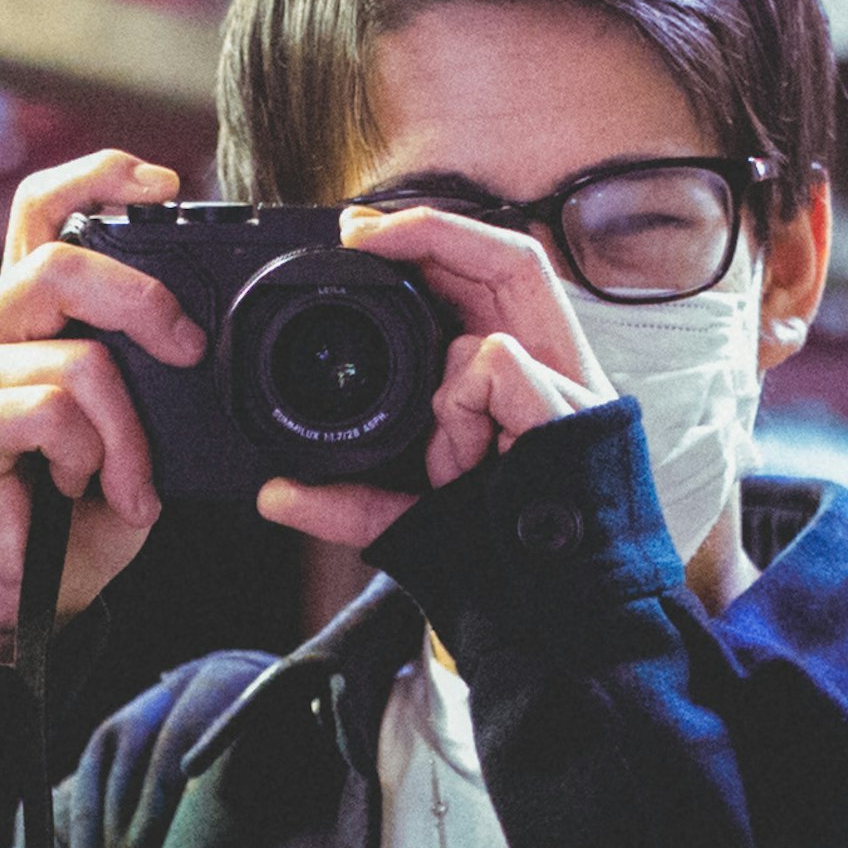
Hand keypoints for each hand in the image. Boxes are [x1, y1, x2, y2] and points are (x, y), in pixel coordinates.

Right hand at [0, 152, 210, 658]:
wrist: (21, 604)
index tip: (165, 184)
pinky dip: (87, 455)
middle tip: (188, 352)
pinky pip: (47, 409)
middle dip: (143, 301)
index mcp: (23, 317)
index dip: (98, 178)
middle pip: (59, 261)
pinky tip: (79, 490)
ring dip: (126, 431)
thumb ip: (146, 368)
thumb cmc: (76, 515)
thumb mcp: (134, 426)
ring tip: (126, 482)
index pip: (43, 208)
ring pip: (75, 358)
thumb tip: (196, 330)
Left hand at [256, 204, 613, 549]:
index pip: (490, 278)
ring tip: (437, 433)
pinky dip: (457, 409)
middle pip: (505, 253)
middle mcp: (555, 369)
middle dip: (431, 229)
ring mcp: (571, 383)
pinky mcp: (574, 402)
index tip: (360, 238)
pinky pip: (494, 358)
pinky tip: (461, 463)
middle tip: (361, 235)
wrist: (551, 619)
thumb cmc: (498, 562)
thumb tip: (274, 493)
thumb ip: (346, 501)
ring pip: (508, 279)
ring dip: (446, 334)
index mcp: (521, 383)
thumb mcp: (404, 518)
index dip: (433, 240)